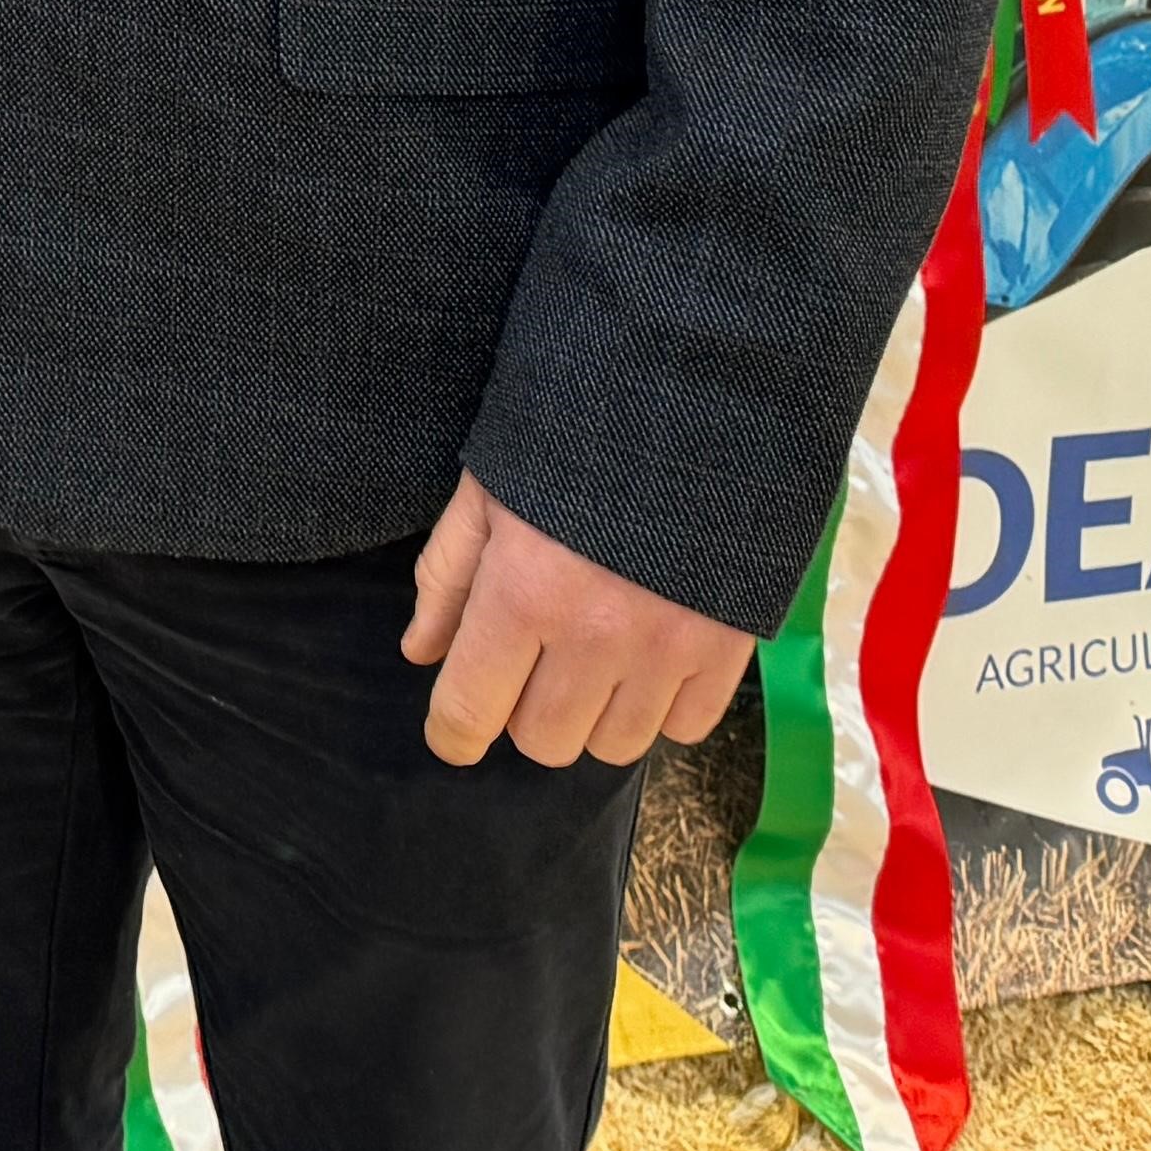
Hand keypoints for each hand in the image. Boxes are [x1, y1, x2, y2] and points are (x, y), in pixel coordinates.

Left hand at [401, 473, 753, 767]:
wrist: (691, 404)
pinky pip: (685, 728)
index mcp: (522, 594)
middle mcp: (595, 638)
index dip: (452, 734)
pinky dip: (660, 708)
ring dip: (592, 716)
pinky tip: (647, 658)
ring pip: (615, 746)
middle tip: (530, 660)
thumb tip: (421, 653)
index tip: (451, 735)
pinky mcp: (729, 651)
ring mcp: (668, 650)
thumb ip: (448, 578)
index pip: (472, 707)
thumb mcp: (486, 493)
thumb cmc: (568, 439)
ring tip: (591, 656)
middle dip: (524, 711)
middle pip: (544, 740)